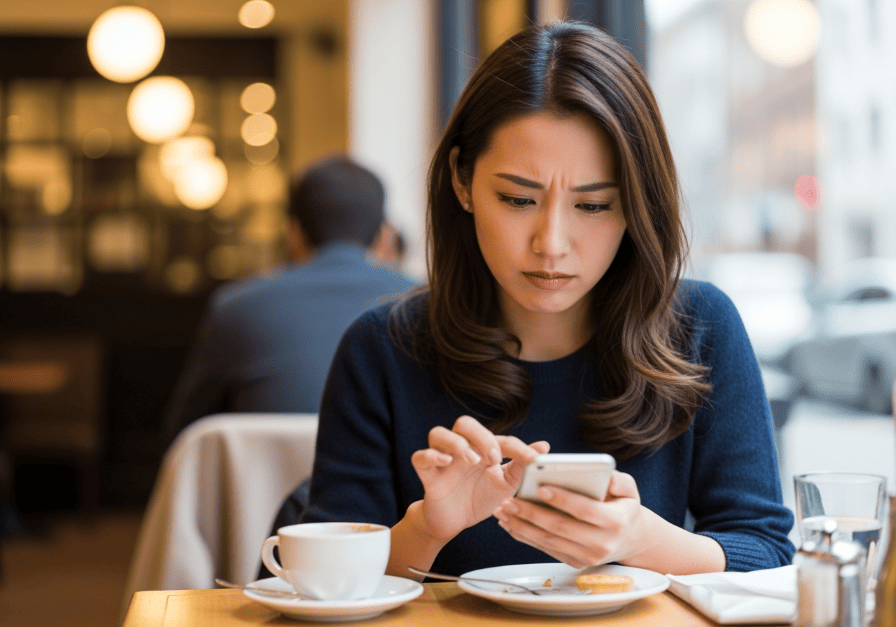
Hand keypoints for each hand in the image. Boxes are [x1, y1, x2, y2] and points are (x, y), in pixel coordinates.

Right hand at [410, 415, 548, 541]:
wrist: (454, 522)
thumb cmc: (479, 498)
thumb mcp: (506, 485)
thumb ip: (522, 466)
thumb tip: (544, 446)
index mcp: (483, 449)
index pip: (501, 438)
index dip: (520, 447)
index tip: (535, 459)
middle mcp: (462, 449)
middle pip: (464, 423)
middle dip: (481, 436)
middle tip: (494, 458)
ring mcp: (442, 461)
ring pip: (437, 433)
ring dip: (456, 443)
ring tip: (472, 460)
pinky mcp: (428, 475)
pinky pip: (420, 457)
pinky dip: (431, 455)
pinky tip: (446, 463)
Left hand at [492, 471, 652, 567]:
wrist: (629, 539)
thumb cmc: (623, 506)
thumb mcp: (629, 489)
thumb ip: (618, 480)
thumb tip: (603, 477)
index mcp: (616, 522)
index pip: (585, 510)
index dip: (562, 500)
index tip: (540, 488)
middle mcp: (602, 543)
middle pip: (561, 528)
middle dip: (532, 513)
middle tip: (510, 500)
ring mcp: (588, 557)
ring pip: (549, 541)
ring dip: (522, 526)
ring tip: (503, 511)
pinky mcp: (575, 563)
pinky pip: (546, 549)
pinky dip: (525, 537)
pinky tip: (510, 524)